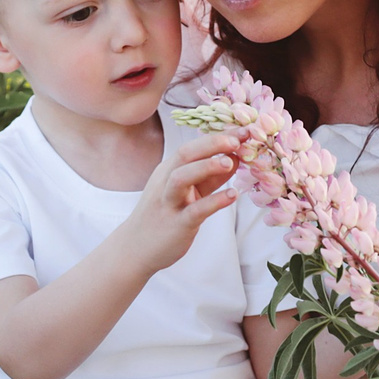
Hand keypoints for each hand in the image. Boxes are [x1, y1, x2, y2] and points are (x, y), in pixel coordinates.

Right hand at [117, 133, 240, 272]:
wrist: (136, 248)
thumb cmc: (165, 216)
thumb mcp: (187, 192)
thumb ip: (209, 177)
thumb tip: (235, 157)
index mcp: (169, 170)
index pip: (193, 147)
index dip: (218, 137)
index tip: (242, 130)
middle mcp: (166, 182)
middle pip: (185, 154)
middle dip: (211, 143)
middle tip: (237, 140)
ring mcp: (169, 203)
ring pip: (182, 178)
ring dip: (206, 166)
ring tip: (230, 162)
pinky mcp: (176, 225)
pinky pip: (195, 210)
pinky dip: (215, 201)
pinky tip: (232, 195)